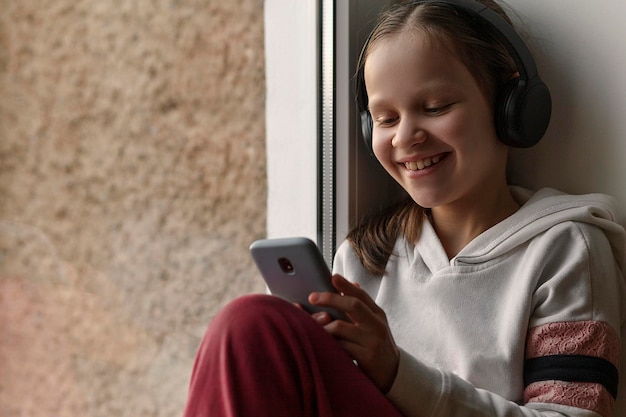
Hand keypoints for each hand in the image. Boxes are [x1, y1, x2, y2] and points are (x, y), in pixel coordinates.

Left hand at [309, 274, 399, 392]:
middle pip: (353, 305)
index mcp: (377, 314)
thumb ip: (362, 307)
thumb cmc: (377, 346)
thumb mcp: (374, 324)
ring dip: (323, 325)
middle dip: (330, 299)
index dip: (345, 285)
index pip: (361, 295)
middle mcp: (377, 325)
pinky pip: (341, 346)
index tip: (332, 277)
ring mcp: (372, 341)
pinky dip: (328, 343)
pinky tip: (320, 342)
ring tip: (311, 326)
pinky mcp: (367, 357)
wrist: (394, 375)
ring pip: (341, 327)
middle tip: (312, 297)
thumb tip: (352, 284)